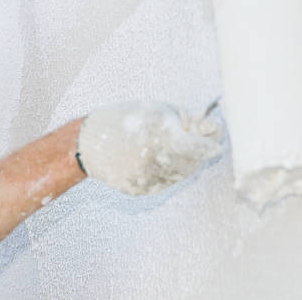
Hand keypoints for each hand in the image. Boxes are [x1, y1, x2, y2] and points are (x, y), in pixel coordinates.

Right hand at [77, 101, 223, 195]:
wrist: (88, 143)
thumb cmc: (125, 120)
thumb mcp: (158, 110)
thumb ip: (188, 120)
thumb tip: (211, 129)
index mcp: (170, 141)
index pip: (209, 148)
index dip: (212, 137)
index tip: (209, 128)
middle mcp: (164, 166)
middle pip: (197, 161)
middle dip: (195, 147)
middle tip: (180, 133)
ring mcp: (154, 181)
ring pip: (182, 173)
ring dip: (180, 158)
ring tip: (158, 143)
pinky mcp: (144, 190)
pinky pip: (163, 181)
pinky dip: (162, 169)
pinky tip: (145, 156)